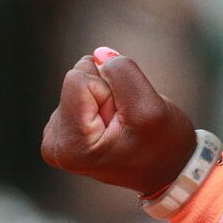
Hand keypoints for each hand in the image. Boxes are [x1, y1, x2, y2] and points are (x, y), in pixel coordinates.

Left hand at [40, 47, 195, 193]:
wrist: (168, 168)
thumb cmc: (162, 144)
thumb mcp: (149, 107)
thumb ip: (121, 73)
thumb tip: (98, 54)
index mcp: (71, 145)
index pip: (77, 78)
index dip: (108, 89)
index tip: (123, 116)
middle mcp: (55, 143)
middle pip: (76, 78)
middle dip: (107, 91)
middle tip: (125, 120)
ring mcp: (57, 136)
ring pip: (81, 81)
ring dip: (107, 97)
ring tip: (122, 124)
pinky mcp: (64, 127)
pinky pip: (82, 88)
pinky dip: (103, 101)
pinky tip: (114, 124)